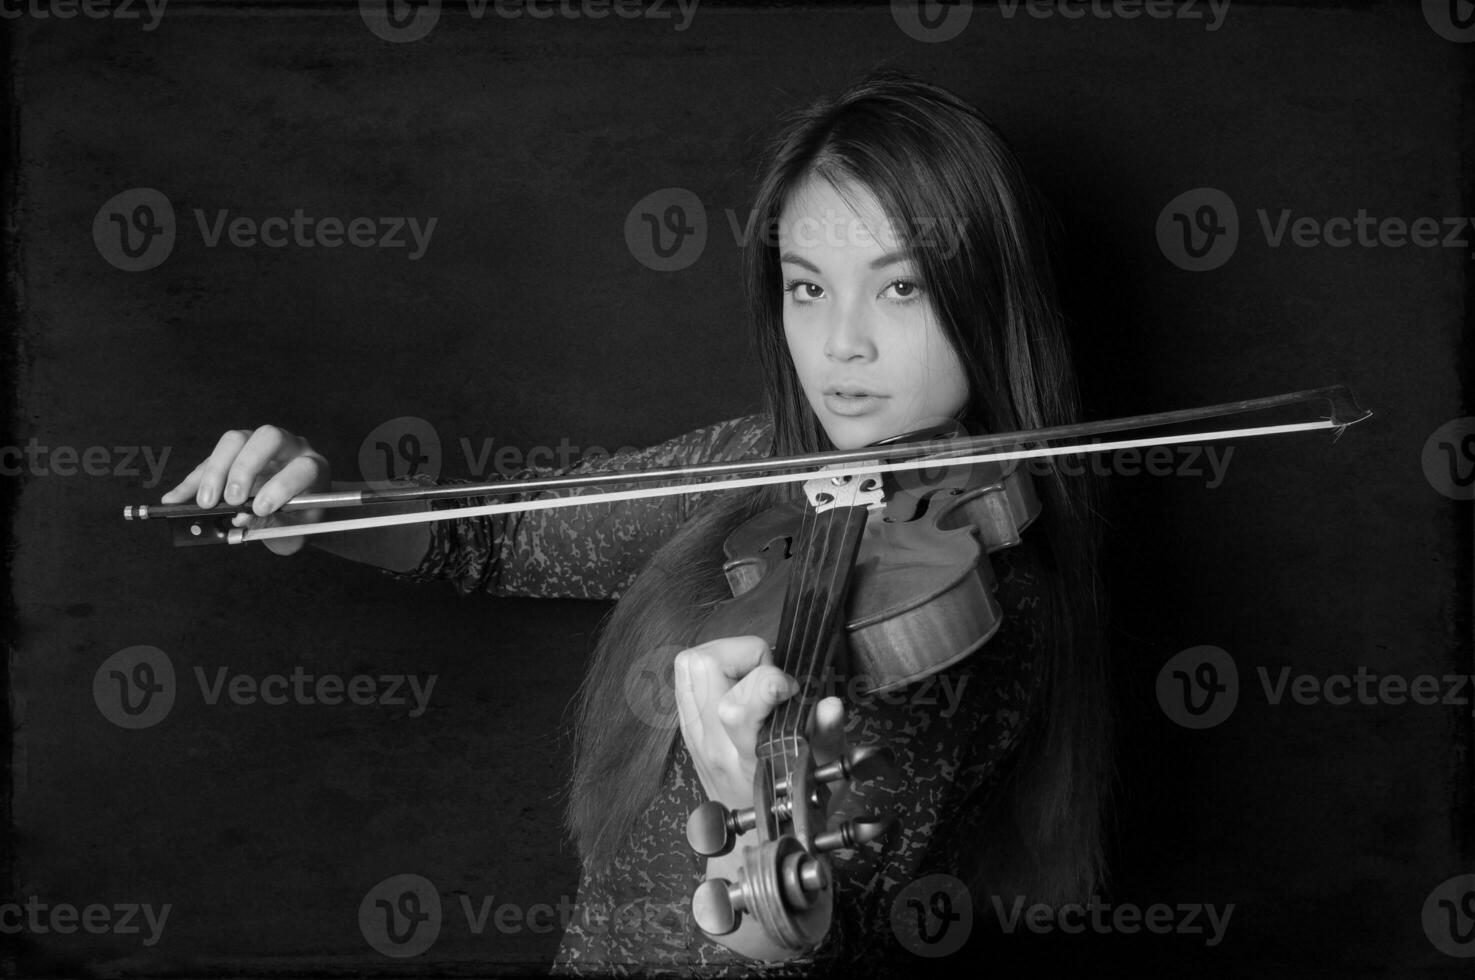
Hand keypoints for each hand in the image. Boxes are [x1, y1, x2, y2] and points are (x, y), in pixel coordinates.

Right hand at [160, 426, 330, 555]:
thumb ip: (273, 527)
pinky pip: (211, 458)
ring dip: (216, 469)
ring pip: (236, 439)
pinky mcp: (236, 451)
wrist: (298, 513)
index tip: (260, 508)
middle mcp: (290, 448)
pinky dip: (193, 479)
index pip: (302, 467)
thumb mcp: (294, 531)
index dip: (281, 486)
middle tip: (230, 500)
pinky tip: (176, 499)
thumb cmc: (299, 521)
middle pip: (268, 438)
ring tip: (206, 501)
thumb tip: (241, 518)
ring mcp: (262, 444)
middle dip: (245, 468)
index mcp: (313, 468)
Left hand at [673, 636, 846, 810]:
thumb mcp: (822, 772)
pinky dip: (713, 666)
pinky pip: (685, 676)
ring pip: (689, 664)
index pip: (738, 707)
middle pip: (704, 668)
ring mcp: (694, 731)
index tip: (791, 689)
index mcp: (747, 756)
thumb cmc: (787, 800)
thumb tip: (830, 705)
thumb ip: (827, 736)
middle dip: (744, 653)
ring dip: (725, 655)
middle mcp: (713, 741)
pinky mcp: (687, 723)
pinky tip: (737, 682)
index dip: (771, 681)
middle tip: (767, 674)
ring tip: (752, 674)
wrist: (751, 830)